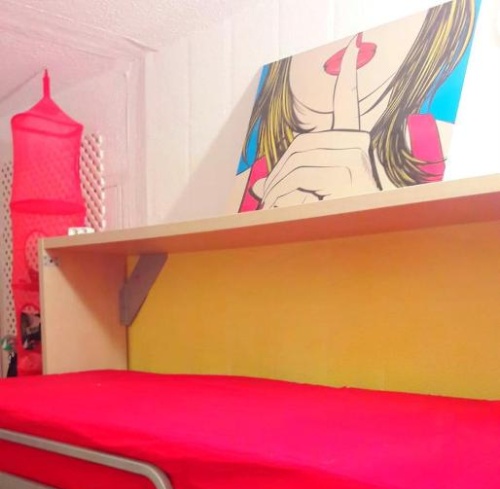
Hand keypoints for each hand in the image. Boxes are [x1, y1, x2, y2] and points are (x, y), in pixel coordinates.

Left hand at [253, 35, 379, 208]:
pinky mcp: (349, 177)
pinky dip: (283, 197)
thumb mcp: (314, 201)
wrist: (366, 245)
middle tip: (265, 195)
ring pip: (297, 165)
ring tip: (271, 208)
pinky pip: (300, 180)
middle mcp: (359, 147)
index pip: (349, 105)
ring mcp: (356, 161)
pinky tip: (282, 210)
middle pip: (302, 146)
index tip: (352, 50)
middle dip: (277, 172)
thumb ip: (289, 189)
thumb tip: (258, 188)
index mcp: (355, 147)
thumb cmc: (340, 223)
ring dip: (276, 189)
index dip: (349, 77)